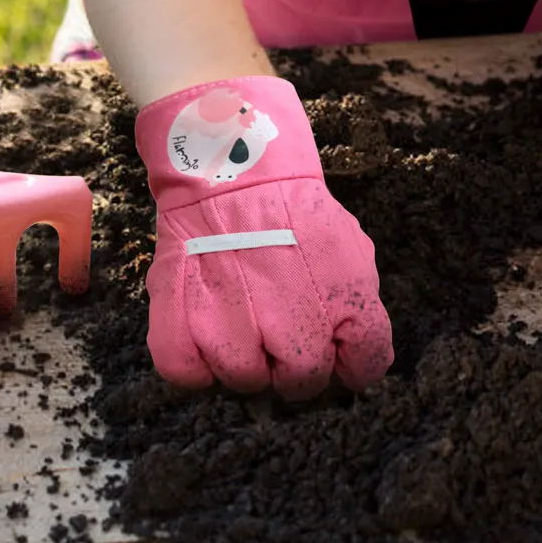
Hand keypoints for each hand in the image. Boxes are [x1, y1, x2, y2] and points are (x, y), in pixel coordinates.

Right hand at [137, 76, 393, 398]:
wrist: (229, 160)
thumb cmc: (290, 206)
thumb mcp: (348, 247)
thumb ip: (358, 308)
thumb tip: (352, 358)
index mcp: (344, 302)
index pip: (363, 369)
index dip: (347, 362)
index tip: (330, 346)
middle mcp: (292, 322)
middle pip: (300, 382)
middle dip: (292, 364)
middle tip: (276, 330)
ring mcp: (233, 323)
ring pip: (243, 380)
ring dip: (242, 360)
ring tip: (236, 322)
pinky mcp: (178, 318)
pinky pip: (186, 374)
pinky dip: (193, 364)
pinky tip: (201, 334)